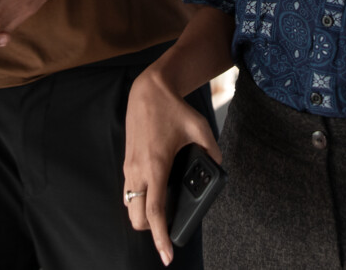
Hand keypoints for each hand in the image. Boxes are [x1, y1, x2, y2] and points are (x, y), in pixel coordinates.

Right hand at [122, 70, 220, 265]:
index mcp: (156, 165)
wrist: (148, 92)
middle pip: (137, 218)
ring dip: (143, 216)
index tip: (166, 255)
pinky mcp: (127, 164)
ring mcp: (129, 168)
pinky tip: (153, 197)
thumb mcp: (200, 127)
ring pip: (130, 207)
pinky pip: (129, 194)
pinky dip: (139, 202)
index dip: (160, 237)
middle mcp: (138, 171)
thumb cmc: (173, 109)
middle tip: (168, 229)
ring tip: (162, 216)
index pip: (154, 211)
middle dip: (151, 230)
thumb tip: (218, 165)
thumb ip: (212, 149)